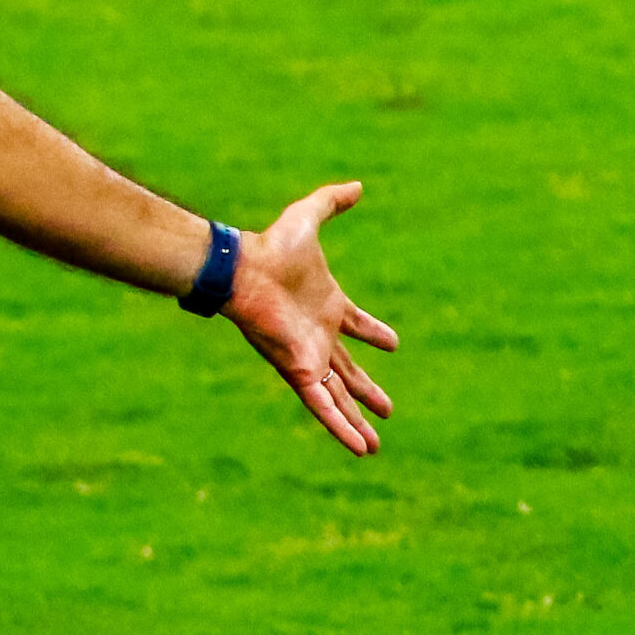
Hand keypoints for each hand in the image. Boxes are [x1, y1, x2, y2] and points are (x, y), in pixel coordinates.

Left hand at [224, 183, 399, 455]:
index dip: (374, 333)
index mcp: (326, 305)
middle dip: (367, 391)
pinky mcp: (299, 371)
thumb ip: (330, 201)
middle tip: (387, 408)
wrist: (241, 270)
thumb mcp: (307, 219)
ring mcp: (309, 357)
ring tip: (374, 447)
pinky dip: (341, 428)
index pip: (356, 325)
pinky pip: (324, 406)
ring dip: (356, 422)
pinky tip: (359, 448)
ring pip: (338, 398)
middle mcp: (318, 335)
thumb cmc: (272, 247)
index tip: (393, 343)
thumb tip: (358, 185)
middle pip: (348, 371)